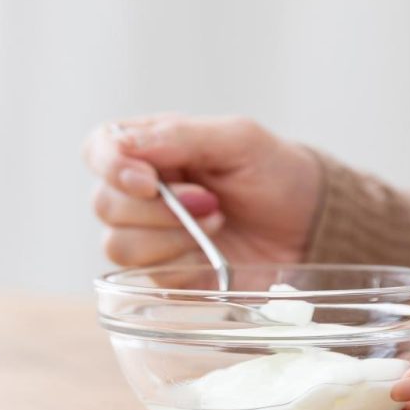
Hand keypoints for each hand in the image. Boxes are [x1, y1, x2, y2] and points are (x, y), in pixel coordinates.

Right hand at [82, 114, 322, 266]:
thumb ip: (178, 137)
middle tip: (210, 201)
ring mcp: (149, 235)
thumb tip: (120, 145)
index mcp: (152, 149)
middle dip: (157, 208)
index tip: (148, 182)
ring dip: (169, 236)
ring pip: (117, 244)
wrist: (311, 228)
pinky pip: (144, 273)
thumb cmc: (276, 174)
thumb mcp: (237, 139)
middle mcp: (141, 192)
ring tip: (216, 222)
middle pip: (104, 202)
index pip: (99, 149)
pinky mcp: (164, 272)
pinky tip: (210, 252)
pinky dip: (179, 261)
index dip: (111, 166)